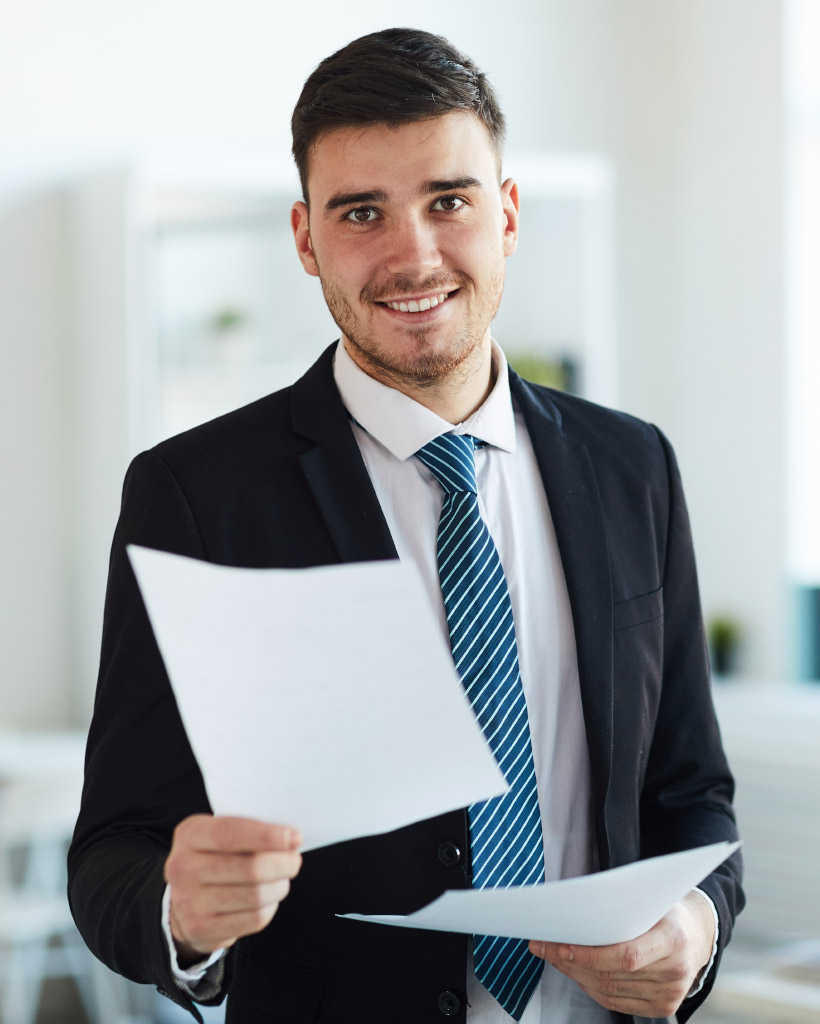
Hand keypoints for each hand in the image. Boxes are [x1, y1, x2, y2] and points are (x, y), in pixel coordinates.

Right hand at [164, 815, 302, 965]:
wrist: (184, 899)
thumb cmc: (215, 857)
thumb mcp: (220, 834)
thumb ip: (248, 831)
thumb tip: (291, 840)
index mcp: (189, 834)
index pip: (230, 833)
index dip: (266, 836)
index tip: (294, 838)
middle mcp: (182, 867)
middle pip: (249, 867)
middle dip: (282, 864)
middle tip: (294, 861)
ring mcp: (187, 901)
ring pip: (255, 895)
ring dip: (279, 886)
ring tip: (282, 880)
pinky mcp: (199, 928)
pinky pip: (252, 919)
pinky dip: (269, 908)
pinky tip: (269, 900)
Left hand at [528, 889, 715, 1018]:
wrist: (696, 934)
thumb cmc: (665, 909)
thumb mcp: (649, 896)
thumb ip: (619, 904)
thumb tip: (573, 907)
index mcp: (674, 939)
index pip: (625, 956)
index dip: (588, 954)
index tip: (558, 944)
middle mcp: (675, 972)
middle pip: (612, 975)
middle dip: (570, 961)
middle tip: (543, 946)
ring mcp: (670, 994)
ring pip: (609, 990)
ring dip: (575, 974)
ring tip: (553, 955)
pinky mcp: (663, 1007)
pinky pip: (616, 1002)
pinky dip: (591, 987)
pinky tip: (575, 971)